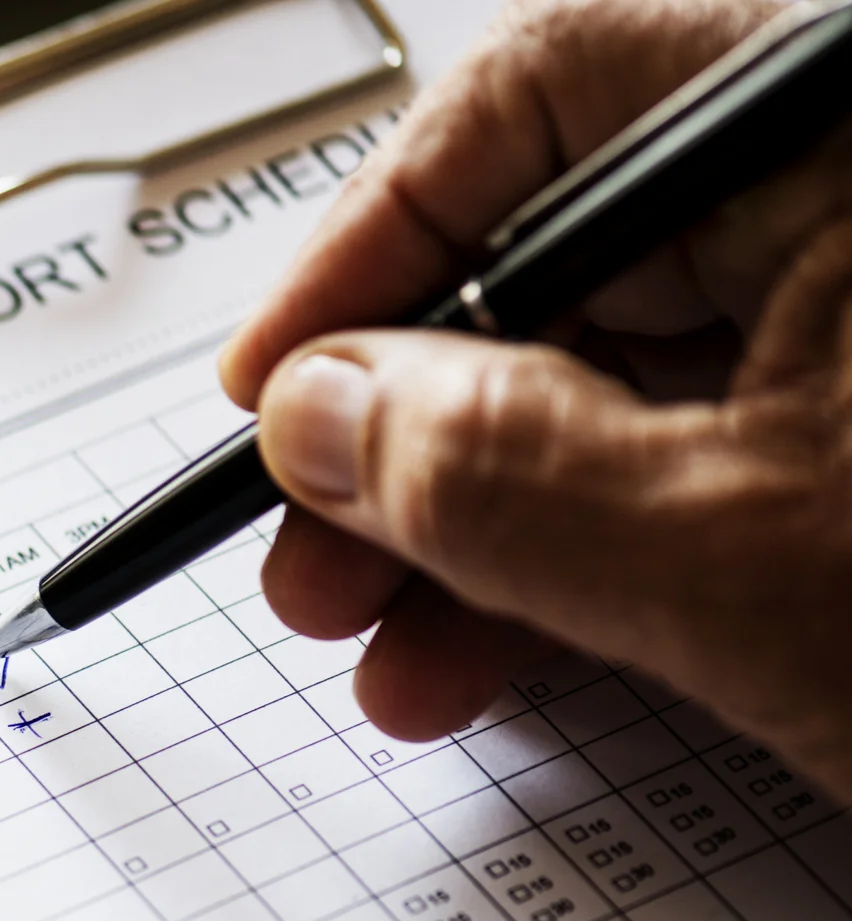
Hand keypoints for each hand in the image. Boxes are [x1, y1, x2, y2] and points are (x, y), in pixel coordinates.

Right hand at [217, 0, 851, 798]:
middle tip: (309, 567)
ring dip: (478, 527)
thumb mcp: (730, 554)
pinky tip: (497, 662)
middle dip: (408, 440)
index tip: (276, 392)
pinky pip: (711, 449)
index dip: (367, 256)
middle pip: (565, 260)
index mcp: (835, 124)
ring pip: (629, 375)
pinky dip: (598, 556)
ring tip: (384, 657)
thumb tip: (316, 418)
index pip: (536, 105)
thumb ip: (488, 472)